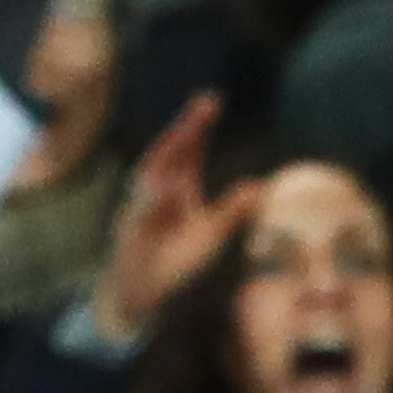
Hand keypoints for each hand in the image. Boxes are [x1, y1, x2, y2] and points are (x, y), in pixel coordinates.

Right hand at [89, 95, 265, 345]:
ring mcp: (144, 208)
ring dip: (168, 153)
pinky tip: (164, 189)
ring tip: (188, 131)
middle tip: (205, 103)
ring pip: (154, 175)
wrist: (144, 290)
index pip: (189, 150)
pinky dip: (152, 201)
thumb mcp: (212, 233)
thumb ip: (233, 210)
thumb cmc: (177, 258)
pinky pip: (140, 212)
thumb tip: (261, 186)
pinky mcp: (131, 231)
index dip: (198, 126)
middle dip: (187, 128)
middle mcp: (160, 189)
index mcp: (179, 186)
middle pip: (172, 151)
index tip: (210, 101)